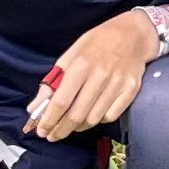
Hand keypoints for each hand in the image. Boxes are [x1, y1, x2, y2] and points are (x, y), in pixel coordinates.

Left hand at [28, 10, 154, 137]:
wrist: (134, 33)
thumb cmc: (98, 42)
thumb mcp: (72, 54)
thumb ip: (53, 81)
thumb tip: (35, 107)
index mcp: (82, 64)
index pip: (61, 101)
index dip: (49, 120)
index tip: (42, 130)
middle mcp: (100, 75)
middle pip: (76, 115)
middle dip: (61, 130)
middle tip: (53, 136)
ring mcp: (118, 83)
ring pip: (93, 119)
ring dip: (78, 127)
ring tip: (71, 124)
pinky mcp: (132, 89)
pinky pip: (111, 116)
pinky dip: (99, 120)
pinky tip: (92, 115)